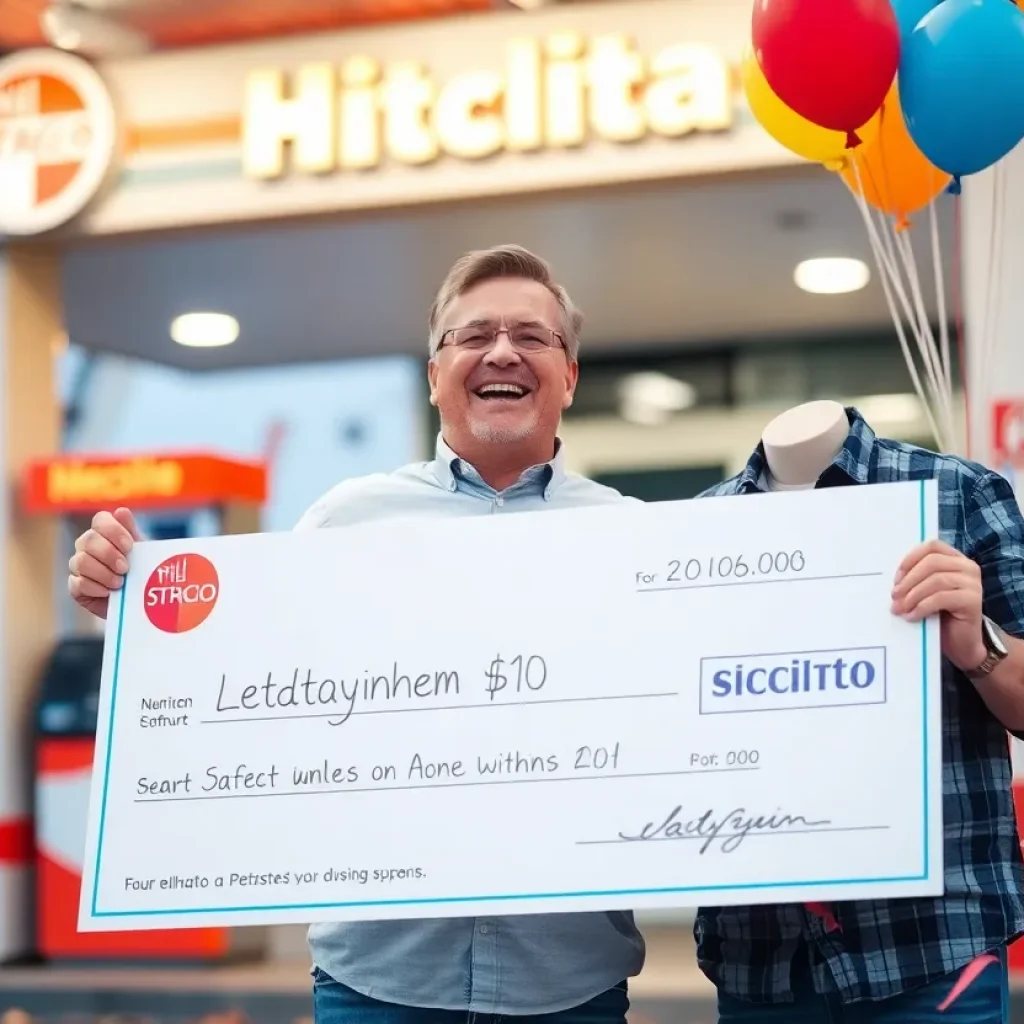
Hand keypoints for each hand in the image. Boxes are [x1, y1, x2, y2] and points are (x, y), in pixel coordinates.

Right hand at [68, 507, 141, 619]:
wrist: (139, 602)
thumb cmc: (142, 572)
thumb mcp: (143, 552)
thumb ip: (132, 532)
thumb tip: (121, 511)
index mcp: (105, 532)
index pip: (100, 519)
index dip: (113, 530)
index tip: (130, 546)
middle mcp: (88, 546)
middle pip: (88, 540)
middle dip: (108, 554)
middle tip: (125, 568)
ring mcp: (79, 565)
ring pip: (80, 561)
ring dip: (102, 573)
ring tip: (120, 583)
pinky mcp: (75, 587)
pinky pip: (78, 583)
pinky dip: (96, 588)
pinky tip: (109, 593)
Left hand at [891, 539, 985, 671]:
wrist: (960, 643)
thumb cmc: (939, 615)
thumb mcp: (925, 592)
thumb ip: (916, 578)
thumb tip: (892, 578)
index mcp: (955, 559)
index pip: (932, 546)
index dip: (911, 559)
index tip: (896, 578)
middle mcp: (967, 567)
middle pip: (932, 562)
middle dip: (909, 580)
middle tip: (894, 597)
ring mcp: (973, 584)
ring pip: (936, 580)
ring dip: (912, 595)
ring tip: (899, 609)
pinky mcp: (973, 601)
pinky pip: (941, 598)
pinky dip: (922, 607)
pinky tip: (912, 616)